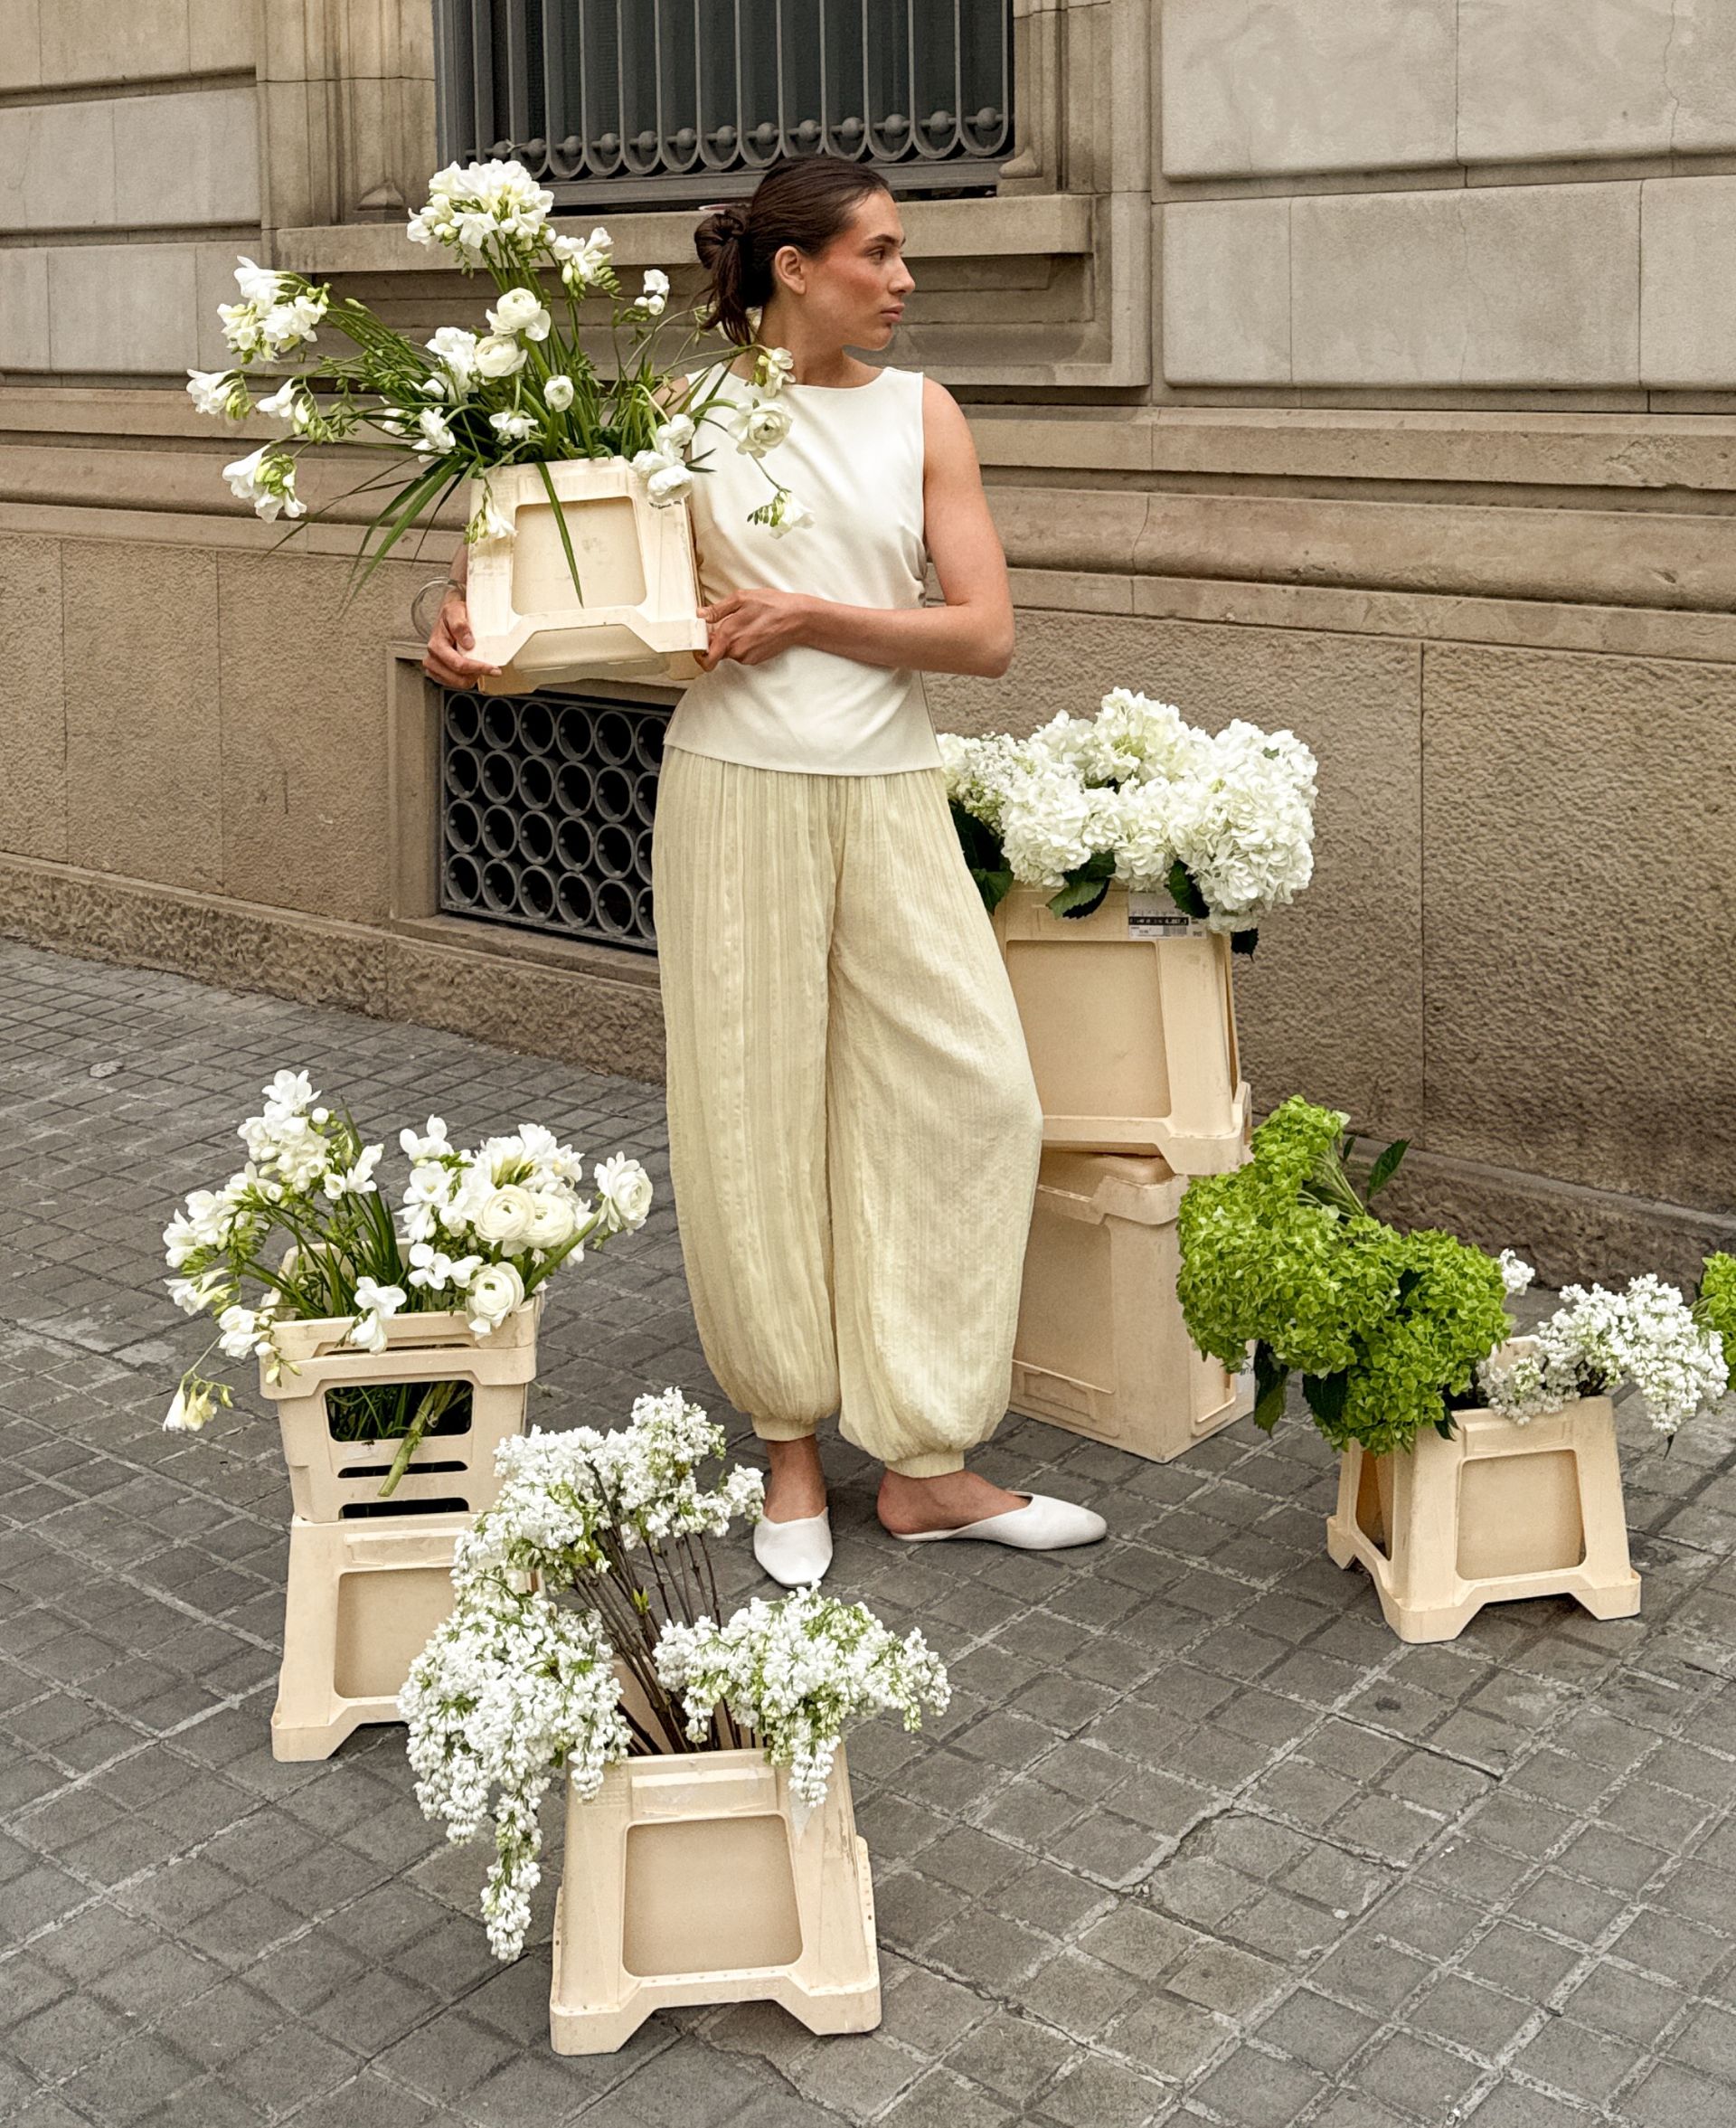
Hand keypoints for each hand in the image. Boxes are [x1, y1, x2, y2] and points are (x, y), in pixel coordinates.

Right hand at [423, 587, 500, 689]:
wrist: (449, 616)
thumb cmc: (452, 614)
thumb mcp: (455, 611)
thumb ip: (460, 625)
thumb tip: (468, 642)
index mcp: (436, 646)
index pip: (458, 664)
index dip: (478, 668)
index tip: (493, 669)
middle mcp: (432, 659)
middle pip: (460, 679)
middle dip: (477, 674)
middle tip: (491, 667)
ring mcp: (435, 669)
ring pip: (460, 683)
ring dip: (473, 676)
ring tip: (480, 664)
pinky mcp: (440, 674)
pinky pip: (458, 683)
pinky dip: (468, 677)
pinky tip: (472, 667)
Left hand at [694, 589, 811, 668]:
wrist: (797, 619)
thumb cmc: (772, 606)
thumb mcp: (742, 598)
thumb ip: (718, 609)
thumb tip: (701, 614)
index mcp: (728, 634)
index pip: (705, 657)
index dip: (699, 651)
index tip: (699, 641)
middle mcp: (736, 650)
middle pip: (716, 652)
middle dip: (716, 641)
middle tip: (725, 624)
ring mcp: (747, 657)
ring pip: (729, 652)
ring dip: (731, 641)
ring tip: (745, 624)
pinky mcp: (756, 659)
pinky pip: (741, 653)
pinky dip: (742, 644)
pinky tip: (753, 630)